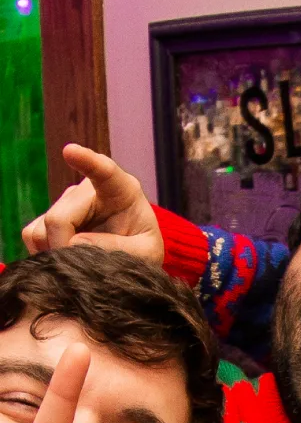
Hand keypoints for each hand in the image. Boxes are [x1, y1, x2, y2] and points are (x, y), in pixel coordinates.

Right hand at [21, 145, 163, 263]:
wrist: (132, 254)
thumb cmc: (144, 247)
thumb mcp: (146, 253)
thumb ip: (120, 248)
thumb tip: (74, 243)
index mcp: (121, 189)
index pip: (103, 170)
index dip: (86, 160)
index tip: (70, 152)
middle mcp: (87, 190)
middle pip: (59, 218)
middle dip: (64, 249)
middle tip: (82, 271)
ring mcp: (65, 201)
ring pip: (42, 229)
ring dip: (55, 253)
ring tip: (82, 264)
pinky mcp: (48, 217)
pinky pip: (33, 235)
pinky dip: (45, 254)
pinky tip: (66, 260)